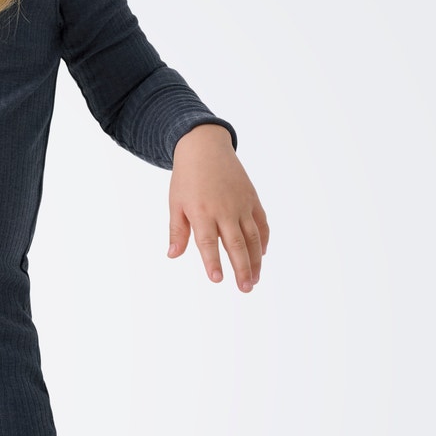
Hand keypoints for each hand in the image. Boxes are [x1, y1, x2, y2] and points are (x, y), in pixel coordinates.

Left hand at [167, 124, 268, 292]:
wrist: (205, 147)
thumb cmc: (187, 178)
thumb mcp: (176, 203)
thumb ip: (177, 230)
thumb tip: (173, 254)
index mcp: (202, 211)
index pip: (208, 242)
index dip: (212, 261)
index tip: (217, 279)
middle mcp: (224, 209)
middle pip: (235, 244)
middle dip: (241, 268)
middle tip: (245, 288)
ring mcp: (241, 204)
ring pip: (252, 237)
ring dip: (255, 260)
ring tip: (254, 280)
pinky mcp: (252, 199)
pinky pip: (261, 223)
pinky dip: (263, 240)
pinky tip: (261, 255)